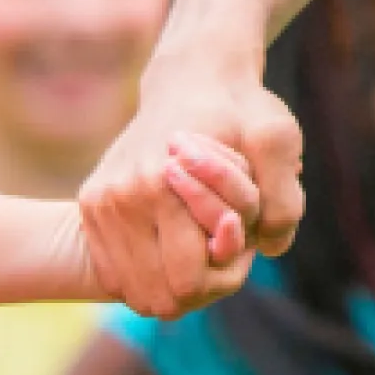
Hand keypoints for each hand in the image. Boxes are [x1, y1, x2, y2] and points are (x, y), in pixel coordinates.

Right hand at [83, 47, 303, 317]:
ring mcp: (100, 202)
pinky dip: (149, 272)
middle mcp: (120, 196)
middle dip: (201, 284)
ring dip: (173, 282)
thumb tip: (269, 249)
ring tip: (200, 244)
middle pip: (161, 297)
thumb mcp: (279, 143)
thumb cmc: (241, 112)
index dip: (226, 274)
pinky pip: (117, 274)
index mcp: (160, 185)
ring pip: (136, 291)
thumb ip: (283, 203)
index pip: (189, 281)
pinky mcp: (91, 205)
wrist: (191, 78)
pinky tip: (174, 242)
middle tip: (224, 246)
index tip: (242, 238)